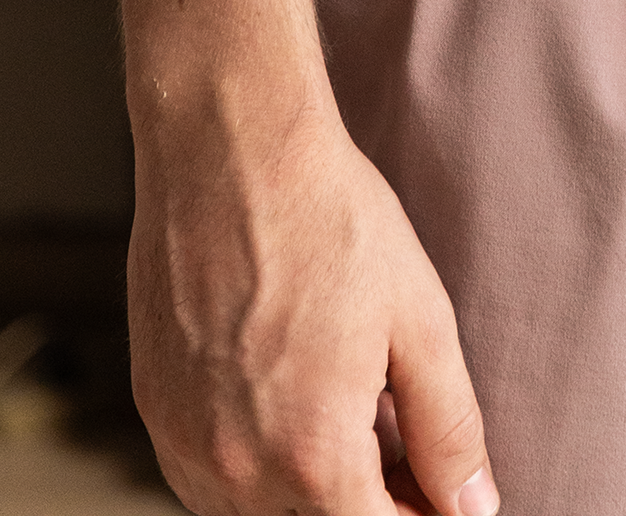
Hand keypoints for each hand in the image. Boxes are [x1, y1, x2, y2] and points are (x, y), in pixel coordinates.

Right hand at [129, 87, 497, 515]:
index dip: (418, 514)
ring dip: (307, 486)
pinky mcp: (153, 409)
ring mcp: (184, 443)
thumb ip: (448, 428)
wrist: (230, 148)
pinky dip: (254, 459)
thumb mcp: (420, 320)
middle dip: (368, 500)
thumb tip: (472, 507)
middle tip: (404, 446)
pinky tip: (288, 396)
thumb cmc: (330, 220)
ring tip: (349, 410)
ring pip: (258, 510)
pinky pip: (207, 475)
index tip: (438, 490)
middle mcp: (237, 470)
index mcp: (313, 458)